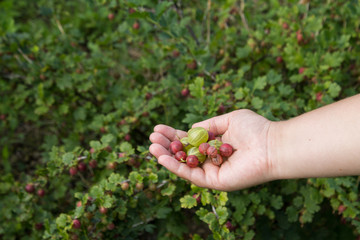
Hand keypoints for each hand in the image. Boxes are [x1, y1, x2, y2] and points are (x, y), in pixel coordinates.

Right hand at [149, 109, 275, 190]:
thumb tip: (191, 129)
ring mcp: (212, 171)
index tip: (158, 128)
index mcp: (215, 144)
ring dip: (166, 157)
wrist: (271, 145)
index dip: (173, 135)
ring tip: (151, 146)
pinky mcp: (214, 182)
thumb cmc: (255, 129)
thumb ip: (209, 124)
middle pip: (183, 153)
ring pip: (184, 165)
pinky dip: (176, 167)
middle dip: (166, 145)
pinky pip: (191, 175)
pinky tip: (162, 157)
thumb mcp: (228, 119)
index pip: (189, 140)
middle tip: (151, 137)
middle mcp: (212, 159)